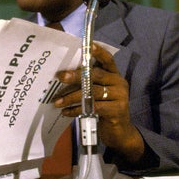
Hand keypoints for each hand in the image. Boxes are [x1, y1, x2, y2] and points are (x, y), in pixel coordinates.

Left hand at [53, 43, 144, 162]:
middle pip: (96, 75)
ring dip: (72, 97)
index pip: (108, 60)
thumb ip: (89, 83)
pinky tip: (66, 112)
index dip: (98, 52)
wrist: (119, 133)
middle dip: (76, 76)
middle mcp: (119, 83)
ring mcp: (120, 97)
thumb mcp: (99, 94)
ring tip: (57, 102)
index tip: (87, 45)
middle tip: (60, 76)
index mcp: (115, 75)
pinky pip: (94, 107)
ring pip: (93, 92)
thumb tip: (65, 75)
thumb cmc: (105, 109)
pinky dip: (77, 110)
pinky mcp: (117, 110)